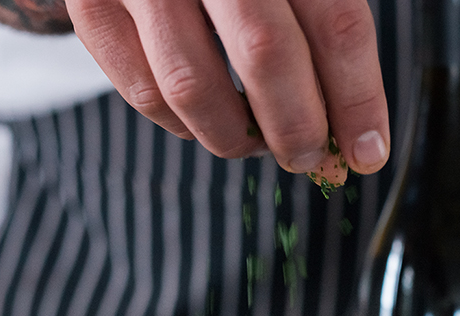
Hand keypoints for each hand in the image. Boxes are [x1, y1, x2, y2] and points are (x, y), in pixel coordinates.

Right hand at [65, 0, 390, 178]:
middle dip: (298, 128)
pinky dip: (182, 125)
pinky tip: (210, 118)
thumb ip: (323, 24)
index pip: (336, 24)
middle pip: (267, 57)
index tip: (367, 150)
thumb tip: (352, 127)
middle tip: (311, 156)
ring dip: (236, 138)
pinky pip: (142, 92)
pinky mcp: (92, 4)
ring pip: (193, 88)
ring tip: (258, 142)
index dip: (357, 100)